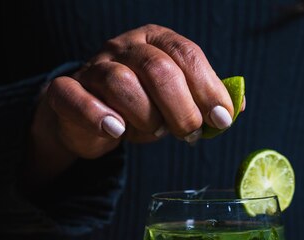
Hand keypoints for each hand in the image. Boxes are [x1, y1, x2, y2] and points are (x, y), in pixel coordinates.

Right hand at [23, 24, 239, 189]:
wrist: (90, 120)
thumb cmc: (140, 108)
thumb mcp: (177, 103)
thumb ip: (204, 102)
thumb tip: (236, 107)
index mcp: (156, 41)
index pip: (186, 55)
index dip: (208, 88)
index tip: (222, 119)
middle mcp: (124, 48)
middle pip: (157, 68)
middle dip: (182, 107)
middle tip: (190, 134)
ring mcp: (93, 68)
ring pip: (121, 82)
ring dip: (146, 116)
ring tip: (156, 132)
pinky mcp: (67, 92)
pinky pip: (76, 97)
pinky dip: (97, 115)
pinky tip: (116, 131)